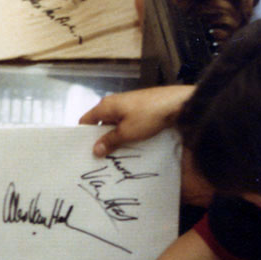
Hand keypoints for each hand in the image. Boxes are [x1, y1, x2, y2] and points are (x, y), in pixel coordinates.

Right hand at [79, 86, 193, 156]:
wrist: (177, 103)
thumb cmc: (148, 116)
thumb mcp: (127, 132)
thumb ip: (109, 141)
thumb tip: (94, 150)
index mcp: (105, 106)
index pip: (85, 120)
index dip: (83, 136)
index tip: (85, 151)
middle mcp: (113, 102)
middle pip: (100, 122)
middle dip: (100, 139)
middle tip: (101, 157)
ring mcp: (127, 104)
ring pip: (114, 123)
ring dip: (114, 137)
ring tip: (116, 154)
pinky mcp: (139, 107)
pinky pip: (126, 121)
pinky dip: (125, 132)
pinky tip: (131, 144)